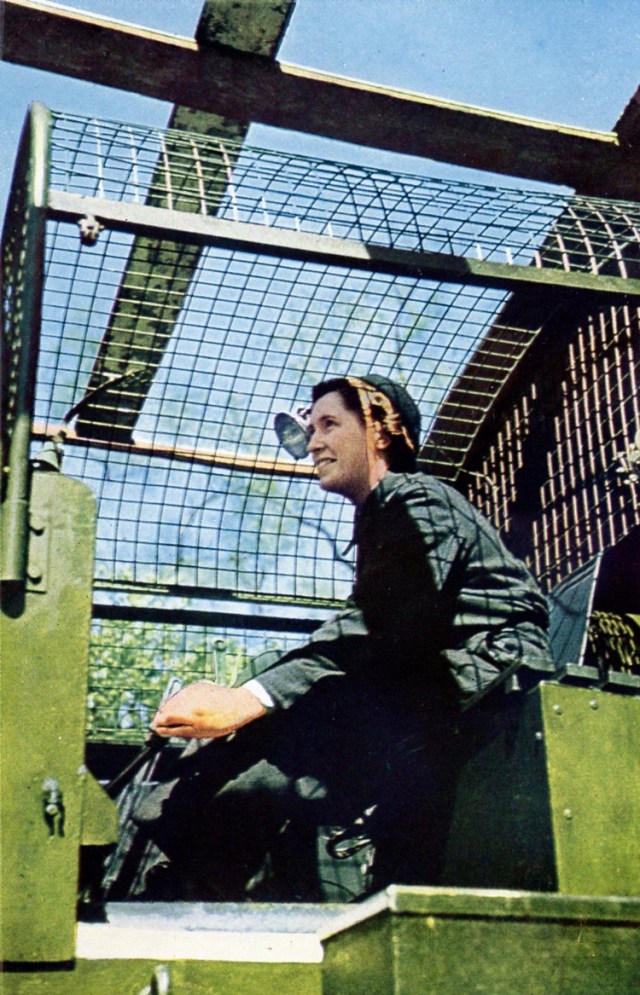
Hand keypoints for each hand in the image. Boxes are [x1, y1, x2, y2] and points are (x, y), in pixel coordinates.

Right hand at [150, 681, 266, 738]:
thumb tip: (160, 729)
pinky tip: (184, 707)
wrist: (239, 704)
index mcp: (188, 713)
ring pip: (174, 699)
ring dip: (170, 707)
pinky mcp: (198, 685)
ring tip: (172, 716)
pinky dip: (180, 700)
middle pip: (167, 707)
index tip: (155, 727)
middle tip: (161, 723)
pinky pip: (183, 693)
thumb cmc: (221, 722)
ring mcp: (192, 690)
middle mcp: (188, 699)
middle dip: (162, 715)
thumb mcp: (199, 732)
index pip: (165, 717)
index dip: (158, 722)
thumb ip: (177, 730)